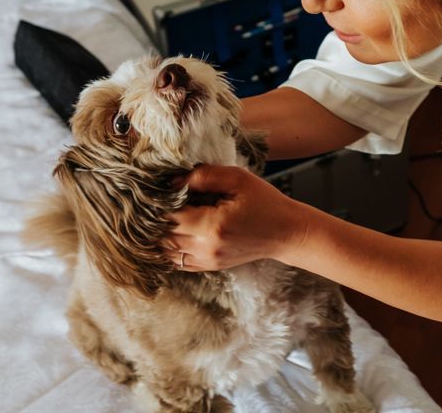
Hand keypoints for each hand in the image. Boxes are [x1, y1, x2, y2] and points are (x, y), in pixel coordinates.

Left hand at [164, 164, 307, 271]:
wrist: (286, 232)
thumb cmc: (265, 202)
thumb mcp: (238, 179)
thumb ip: (204, 176)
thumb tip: (174, 181)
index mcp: (213, 226)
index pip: (169, 216)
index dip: (159, 202)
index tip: (157, 190)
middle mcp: (207, 248)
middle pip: (164, 236)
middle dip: (156, 218)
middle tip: (154, 201)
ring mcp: (208, 260)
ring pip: (167, 252)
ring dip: (160, 235)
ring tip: (162, 216)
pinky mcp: (211, 266)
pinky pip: (178, 262)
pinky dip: (169, 249)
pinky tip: (171, 233)